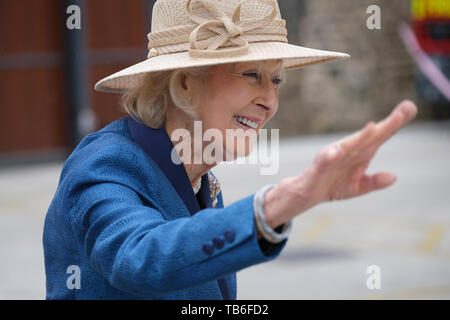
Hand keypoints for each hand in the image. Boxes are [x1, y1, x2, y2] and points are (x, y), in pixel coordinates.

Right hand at [264, 100, 417, 227]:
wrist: (308, 193)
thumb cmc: (332, 184)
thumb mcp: (358, 187)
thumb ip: (374, 182)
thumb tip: (394, 177)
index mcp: (361, 153)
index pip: (380, 136)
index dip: (394, 124)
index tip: (410, 108)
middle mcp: (350, 149)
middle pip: (372, 136)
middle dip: (387, 125)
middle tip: (404, 110)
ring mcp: (335, 155)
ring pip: (351, 144)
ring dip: (362, 136)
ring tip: (376, 126)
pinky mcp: (321, 163)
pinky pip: (327, 158)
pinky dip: (332, 154)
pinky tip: (339, 151)